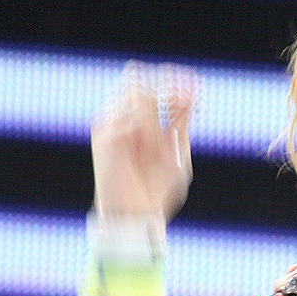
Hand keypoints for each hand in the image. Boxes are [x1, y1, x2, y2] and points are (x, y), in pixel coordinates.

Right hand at [91, 62, 196, 220]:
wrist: (135, 216)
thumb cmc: (157, 191)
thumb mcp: (179, 156)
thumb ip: (183, 124)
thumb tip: (192, 93)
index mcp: (151, 121)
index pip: (159, 85)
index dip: (174, 79)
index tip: (193, 82)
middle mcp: (131, 118)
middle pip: (143, 82)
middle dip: (165, 92)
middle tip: (178, 108)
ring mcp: (116, 124)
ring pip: (134, 94)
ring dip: (153, 119)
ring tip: (157, 151)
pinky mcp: (103, 134)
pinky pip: (125, 117)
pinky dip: (141, 131)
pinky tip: (143, 154)